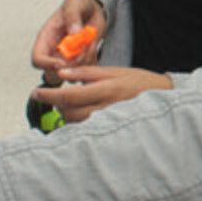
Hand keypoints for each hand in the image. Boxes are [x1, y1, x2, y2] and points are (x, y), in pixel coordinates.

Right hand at [31, 0, 106, 78]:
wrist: (93, 7)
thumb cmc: (78, 5)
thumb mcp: (74, 5)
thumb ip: (73, 17)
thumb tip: (74, 32)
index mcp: (47, 39)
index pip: (38, 59)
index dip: (47, 65)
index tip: (61, 63)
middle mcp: (55, 51)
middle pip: (52, 74)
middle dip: (67, 69)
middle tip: (80, 54)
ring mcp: (68, 57)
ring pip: (70, 74)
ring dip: (82, 63)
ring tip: (88, 45)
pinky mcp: (82, 60)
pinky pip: (86, 70)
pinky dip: (92, 61)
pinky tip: (93, 46)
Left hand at [31, 66, 171, 123]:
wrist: (165, 97)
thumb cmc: (141, 83)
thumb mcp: (115, 70)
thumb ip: (87, 73)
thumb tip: (63, 73)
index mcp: (107, 90)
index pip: (70, 96)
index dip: (49, 96)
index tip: (36, 93)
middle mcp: (107, 108)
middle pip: (69, 113)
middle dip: (56, 105)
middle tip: (54, 97)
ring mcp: (109, 121)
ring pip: (76, 124)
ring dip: (66, 114)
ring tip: (70, 103)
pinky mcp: (110, 129)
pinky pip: (86, 130)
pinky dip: (77, 123)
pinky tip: (80, 114)